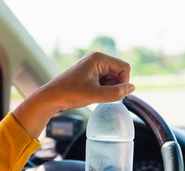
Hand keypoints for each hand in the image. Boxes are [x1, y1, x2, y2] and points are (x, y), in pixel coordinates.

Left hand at [12, 52, 134, 138]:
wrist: (51, 97)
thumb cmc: (70, 93)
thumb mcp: (96, 95)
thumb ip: (117, 93)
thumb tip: (132, 88)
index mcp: (99, 58)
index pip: (124, 68)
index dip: (124, 82)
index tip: (114, 94)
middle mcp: (97, 59)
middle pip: (119, 72)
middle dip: (115, 86)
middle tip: (102, 96)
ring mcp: (93, 66)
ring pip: (112, 78)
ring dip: (109, 89)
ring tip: (95, 95)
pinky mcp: (90, 74)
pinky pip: (105, 81)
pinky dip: (103, 89)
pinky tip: (93, 95)